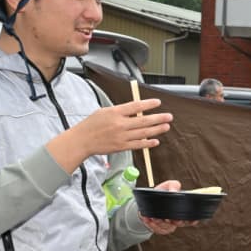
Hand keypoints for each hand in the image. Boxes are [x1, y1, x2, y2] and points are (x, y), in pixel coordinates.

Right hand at [53, 99, 171, 171]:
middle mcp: (119, 124)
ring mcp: (121, 136)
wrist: (82, 141)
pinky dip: (148, 143)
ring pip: (143, 132)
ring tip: (166, 126)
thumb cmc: (92, 125)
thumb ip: (120, 111)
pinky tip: (156, 141)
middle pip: (143, 120)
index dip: (148, 104)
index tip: (158, 102)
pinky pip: (138, 145)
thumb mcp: (104, 111)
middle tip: (169, 116)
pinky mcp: (121, 147)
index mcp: (114, 112)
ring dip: (157, 130)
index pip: (135, 106)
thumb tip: (137, 110)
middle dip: (158, 118)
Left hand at [140, 180, 191, 234]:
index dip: (193, 220)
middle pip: (179, 223)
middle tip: (169, 218)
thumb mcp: (168, 186)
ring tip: (155, 217)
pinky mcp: (160, 229)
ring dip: (160, 222)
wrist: (148, 200)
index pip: (191, 218)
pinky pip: (157, 229)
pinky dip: (151, 224)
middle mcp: (177, 220)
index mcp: (183, 211)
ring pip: (166, 226)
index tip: (193, 220)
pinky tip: (147, 219)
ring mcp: (169, 225)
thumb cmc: (162, 193)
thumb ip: (174, 185)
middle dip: (175, 221)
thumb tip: (175, 191)